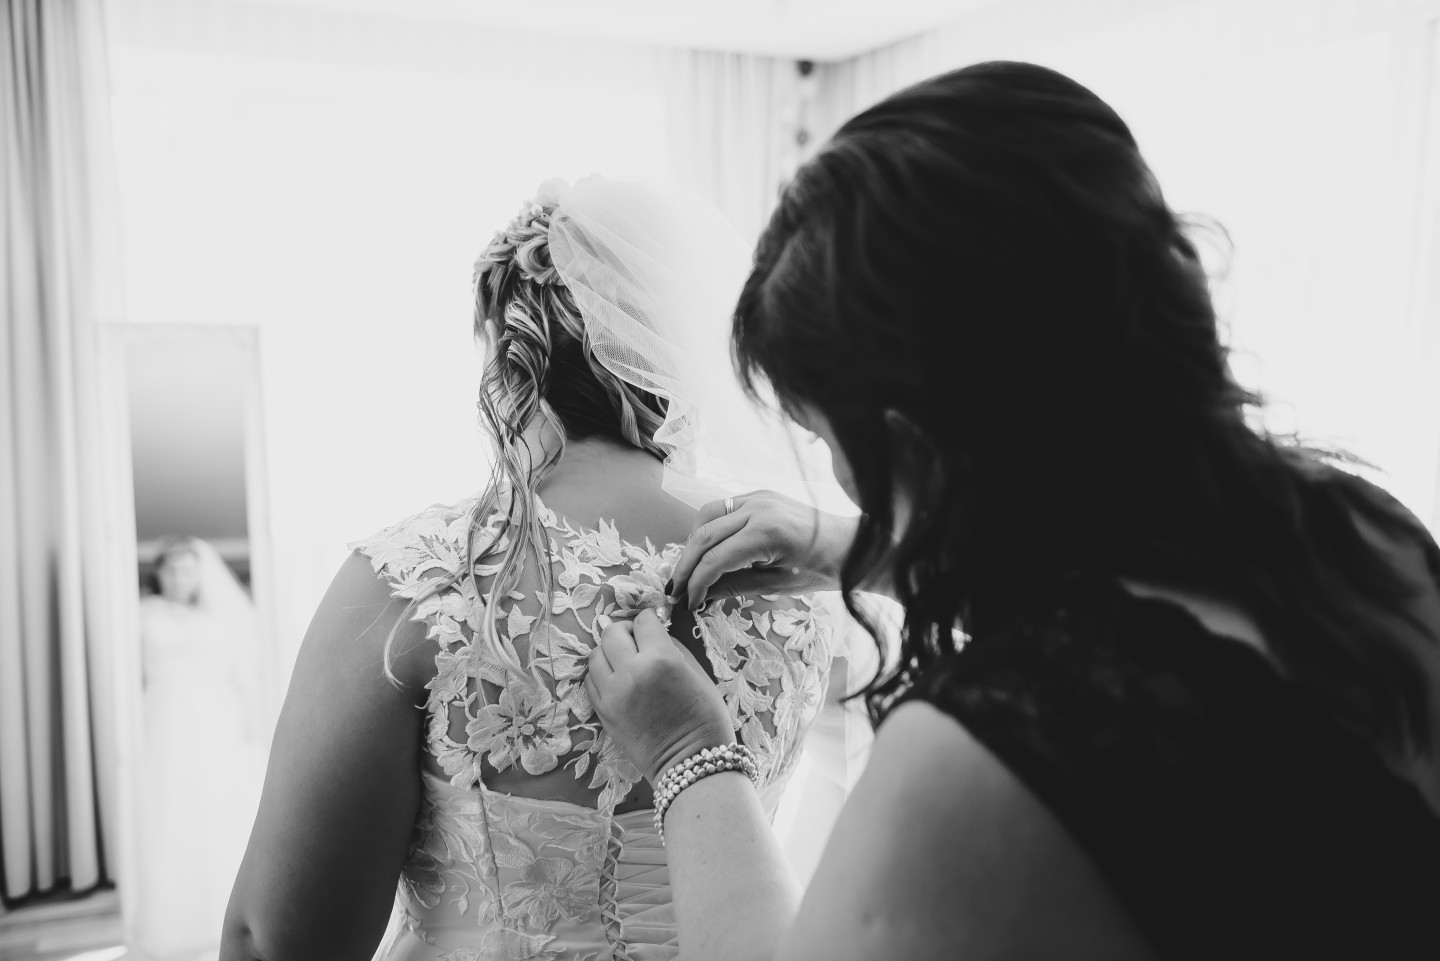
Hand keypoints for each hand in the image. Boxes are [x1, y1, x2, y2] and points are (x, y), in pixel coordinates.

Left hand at [586, 610, 734, 784]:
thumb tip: (655, 634)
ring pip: (596, 654)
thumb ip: (673, 648)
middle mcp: (632, 671)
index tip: (653, 625)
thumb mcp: (698, 673)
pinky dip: (602, 673)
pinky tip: (617, 678)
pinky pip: (591, 680)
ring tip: (625, 660)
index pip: (644, 621)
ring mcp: (612, 693)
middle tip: (637, 639)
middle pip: (613, 632)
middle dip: (626, 630)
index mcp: (661, 659)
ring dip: (610, 651)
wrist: (690, 762)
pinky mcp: (602, 712)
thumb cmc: (705, 718)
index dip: (650, 620)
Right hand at [668, 490, 857, 609]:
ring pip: (707, 515)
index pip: (714, 560)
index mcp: (766, 534)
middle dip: (685, 565)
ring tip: (688, 570)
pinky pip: (722, 508)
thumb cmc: (823, 570)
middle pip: (703, 535)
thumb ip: (735, 586)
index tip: (689, 603)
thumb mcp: (778, 585)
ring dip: (691, 543)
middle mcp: (757, 508)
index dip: (696, 584)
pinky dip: (708, 528)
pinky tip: (706, 549)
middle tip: (674, 590)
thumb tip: (701, 596)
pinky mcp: (759, 495)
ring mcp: (758, 497)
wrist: (852, 544)